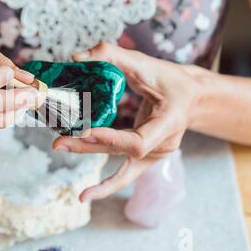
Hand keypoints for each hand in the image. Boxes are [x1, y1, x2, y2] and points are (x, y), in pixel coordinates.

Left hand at [53, 42, 199, 201]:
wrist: (193, 97)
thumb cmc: (172, 80)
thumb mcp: (146, 63)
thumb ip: (112, 55)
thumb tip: (77, 58)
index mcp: (170, 123)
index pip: (138, 142)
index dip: (111, 139)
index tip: (84, 131)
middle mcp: (163, 145)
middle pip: (121, 153)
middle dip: (87, 145)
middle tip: (58, 141)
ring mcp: (155, 155)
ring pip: (118, 160)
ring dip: (88, 153)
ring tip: (60, 148)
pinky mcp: (146, 157)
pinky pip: (124, 174)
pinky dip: (105, 185)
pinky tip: (85, 196)